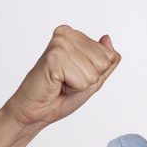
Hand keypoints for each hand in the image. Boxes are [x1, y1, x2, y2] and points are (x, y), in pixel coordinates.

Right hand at [3, 25, 120, 127]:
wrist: (36, 111)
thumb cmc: (60, 96)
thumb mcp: (92, 79)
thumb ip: (105, 60)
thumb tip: (107, 38)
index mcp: (74, 36)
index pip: (110, 55)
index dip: (96, 74)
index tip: (75, 76)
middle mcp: (66, 35)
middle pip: (104, 62)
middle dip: (89, 78)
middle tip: (67, 81)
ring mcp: (59, 44)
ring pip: (94, 72)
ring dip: (80, 84)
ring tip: (61, 83)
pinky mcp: (54, 58)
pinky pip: (82, 80)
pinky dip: (73, 88)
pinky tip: (56, 84)